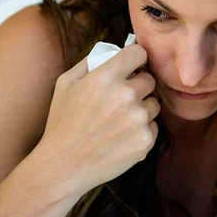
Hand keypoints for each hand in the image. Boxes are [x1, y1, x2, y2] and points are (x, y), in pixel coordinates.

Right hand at [39, 44, 160, 197]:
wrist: (63, 165)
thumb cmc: (62, 123)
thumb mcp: (65, 84)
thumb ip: (89, 62)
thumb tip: (112, 51)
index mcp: (105, 77)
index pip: (139, 53)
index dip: (136, 59)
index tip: (133, 66)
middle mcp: (125, 95)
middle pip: (149, 79)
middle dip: (138, 86)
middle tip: (122, 99)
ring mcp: (138, 119)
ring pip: (153, 104)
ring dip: (142, 108)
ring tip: (119, 121)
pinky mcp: (145, 140)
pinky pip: (154, 126)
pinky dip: (142, 130)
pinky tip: (122, 136)